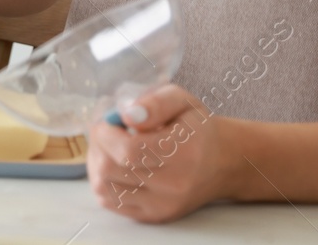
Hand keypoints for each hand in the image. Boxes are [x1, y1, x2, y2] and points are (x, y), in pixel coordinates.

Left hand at [87, 84, 235, 222]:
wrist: (220, 164)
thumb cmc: (196, 128)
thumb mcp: (181, 101)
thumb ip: (155, 103)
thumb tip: (127, 115)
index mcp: (183, 153)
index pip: (128, 150)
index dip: (107, 133)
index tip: (109, 120)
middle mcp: (174, 185)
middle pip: (110, 169)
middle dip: (98, 145)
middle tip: (106, 131)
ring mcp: (162, 205)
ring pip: (104, 188)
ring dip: (97, 163)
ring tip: (109, 147)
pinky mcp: (153, 216)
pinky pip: (110, 202)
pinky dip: (103, 182)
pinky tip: (114, 165)